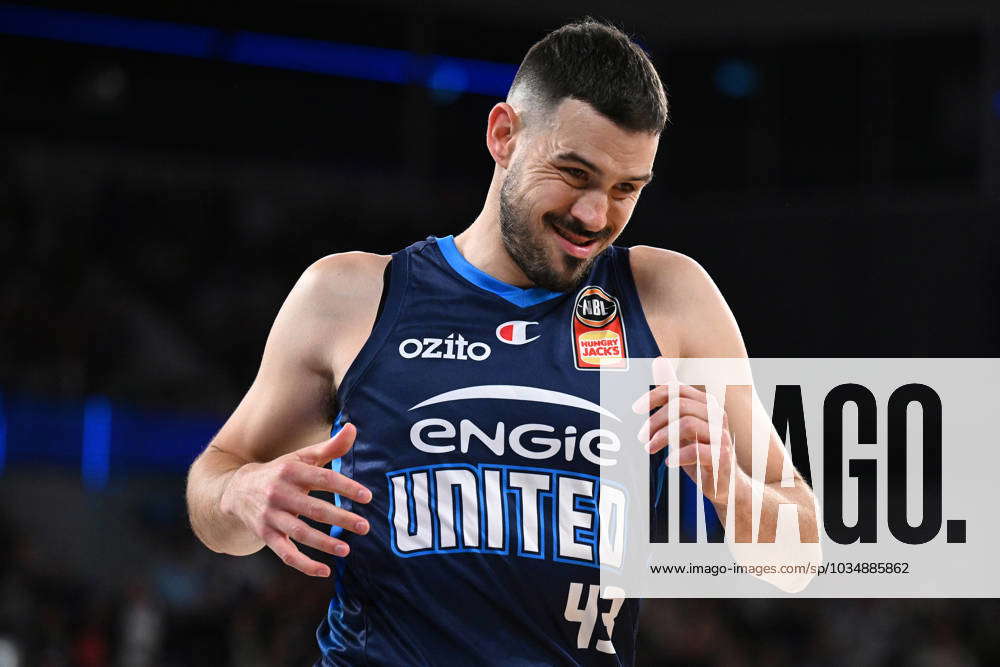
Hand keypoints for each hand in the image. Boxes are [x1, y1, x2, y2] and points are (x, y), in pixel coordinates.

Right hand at [219, 423, 371, 576]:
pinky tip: (324, 571)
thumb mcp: (301, 457)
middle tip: (365, 526)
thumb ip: (330, 447)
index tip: (367, 496)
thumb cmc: (281, 472)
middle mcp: (279, 493)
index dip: (345, 487)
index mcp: (291, 471)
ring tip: (347, 550)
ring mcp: (271, 516)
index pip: (323, 478)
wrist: (236, 490)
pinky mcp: (266, 535)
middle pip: (314, 508)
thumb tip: (353, 428)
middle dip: (340, 519)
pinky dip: (304, 565)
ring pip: (300, 533)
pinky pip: (285, 554)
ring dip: (324, 544)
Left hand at [632, 359, 743, 503]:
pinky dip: (678, 455)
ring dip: (662, 437)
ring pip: (686, 424)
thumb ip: (672, 394)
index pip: (678, 390)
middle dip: (655, 420)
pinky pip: (697, 450)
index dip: (654, 396)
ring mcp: (721, 436)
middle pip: (680, 406)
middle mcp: (717, 415)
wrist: (727, 483)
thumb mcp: (684, 421)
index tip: (636, 409)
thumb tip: (659, 360)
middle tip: (642, 437)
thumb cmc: (702, 450)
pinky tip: (669, 462)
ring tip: (650, 449)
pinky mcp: (722, 458)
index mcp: (707, 404)